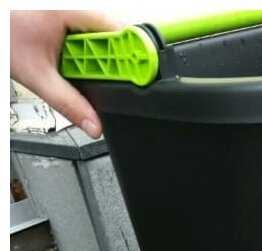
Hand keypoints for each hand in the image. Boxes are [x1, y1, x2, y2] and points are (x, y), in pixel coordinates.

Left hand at [10, 10, 121, 137]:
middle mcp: (75, 8)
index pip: (118, 32)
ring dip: (100, 61)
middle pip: (114, 37)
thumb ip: (69, 104)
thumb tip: (94, 125)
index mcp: (71, 12)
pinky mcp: (69, 21)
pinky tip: (77, 65)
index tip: (144, 75)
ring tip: (83, 73)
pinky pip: (91, 38)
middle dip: (113, 63)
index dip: (132, 55)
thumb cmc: (7, 37)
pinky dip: (89, 56)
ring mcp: (73, 13)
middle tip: (105, 82)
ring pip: (104, 38)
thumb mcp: (38, 77)